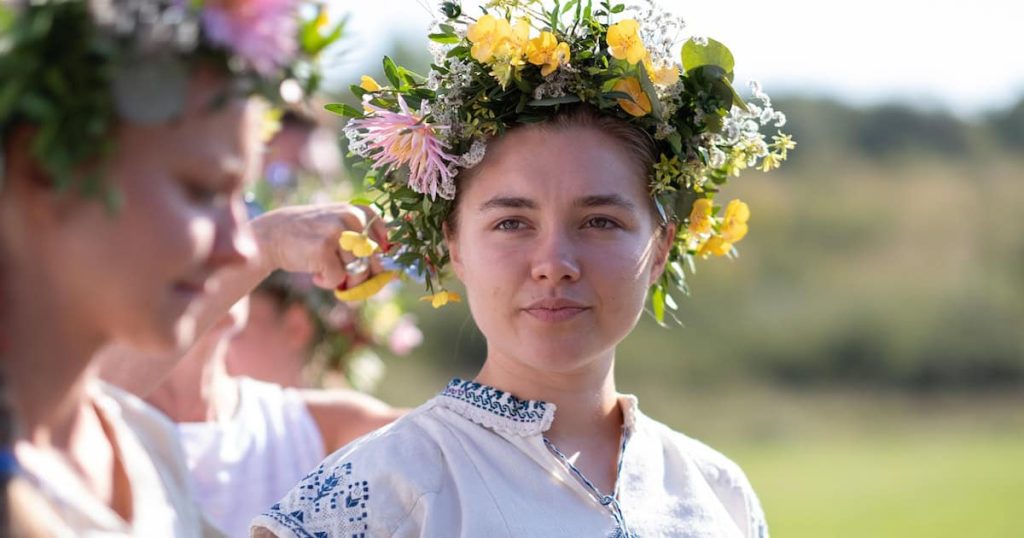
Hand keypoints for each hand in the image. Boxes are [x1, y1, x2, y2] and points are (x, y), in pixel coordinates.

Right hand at [250, 204, 388, 289]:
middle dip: (362, 277)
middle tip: (346, 279)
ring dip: (343, 280)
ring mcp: (337, 231)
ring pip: (358, 272)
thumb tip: (392, 275)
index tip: (370, 269)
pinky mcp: (323, 248)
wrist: (273, 235)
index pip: (387, 243)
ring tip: (325, 269)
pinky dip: (327, 282)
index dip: (381, 262)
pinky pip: (337, 278)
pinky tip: (314, 273)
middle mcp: (352, 217)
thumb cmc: (313, 238)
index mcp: (361, 211)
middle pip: (374, 261)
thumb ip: (366, 245)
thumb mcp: (341, 230)